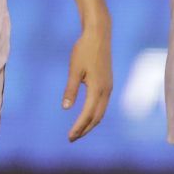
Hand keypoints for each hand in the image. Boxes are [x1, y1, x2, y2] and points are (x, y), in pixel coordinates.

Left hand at [61, 22, 112, 141]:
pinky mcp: (107, 83)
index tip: (69, 137)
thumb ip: (71, 90)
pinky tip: (87, 115)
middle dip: (85, 129)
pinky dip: (95, 114)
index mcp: (97, 89)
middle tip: (72, 138)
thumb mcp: (74, 70)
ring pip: (101, 112)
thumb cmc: (84, 50)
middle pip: (97, 117)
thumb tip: (65, 108)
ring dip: (90, 123)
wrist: (99, 35)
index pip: (87, 114)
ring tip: (78, 130)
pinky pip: (102, 104)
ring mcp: (108, 87)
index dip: (79, 127)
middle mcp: (106, 90)